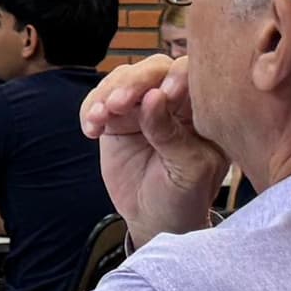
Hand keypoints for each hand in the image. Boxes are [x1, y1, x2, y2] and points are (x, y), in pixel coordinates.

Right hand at [80, 52, 227, 244]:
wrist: (156, 220)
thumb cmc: (185, 196)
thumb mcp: (188, 169)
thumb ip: (171, 133)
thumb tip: (153, 96)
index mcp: (200, 109)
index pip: (189, 75)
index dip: (176, 76)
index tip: (165, 94)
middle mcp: (171, 101)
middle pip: (152, 69)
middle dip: (133, 82)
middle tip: (118, 104)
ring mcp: (141, 108)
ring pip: (122, 80)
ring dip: (106, 95)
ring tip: (99, 120)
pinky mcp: (115, 120)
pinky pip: (97, 101)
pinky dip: (90, 110)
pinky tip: (91, 131)